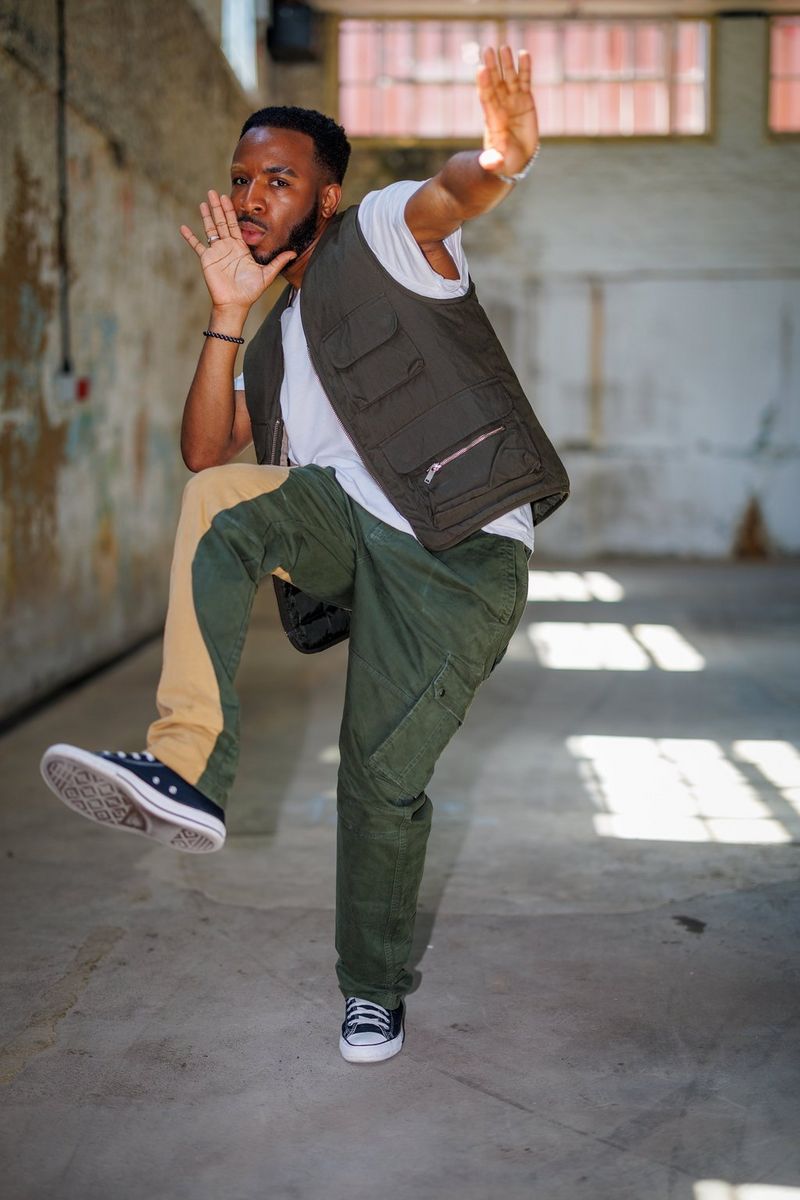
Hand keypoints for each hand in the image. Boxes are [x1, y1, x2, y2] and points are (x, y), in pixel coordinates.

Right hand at [179, 190, 295, 312]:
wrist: (235, 303)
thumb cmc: (250, 291)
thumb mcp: (267, 274)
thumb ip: (278, 262)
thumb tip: (294, 253)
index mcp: (240, 247)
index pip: (234, 224)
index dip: (230, 210)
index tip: (226, 197)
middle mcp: (227, 246)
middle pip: (221, 222)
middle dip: (217, 207)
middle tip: (213, 192)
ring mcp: (216, 252)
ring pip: (210, 229)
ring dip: (206, 216)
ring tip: (203, 202)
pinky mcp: (207, 259)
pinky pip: (197, 245)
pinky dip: (190, 237)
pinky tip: (183, 227)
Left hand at [476, 46, 538, 178]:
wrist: (517, 160)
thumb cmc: (505, 162)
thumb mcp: (498, 164)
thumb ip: (493, 162)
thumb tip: (490, 165)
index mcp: (492, 120)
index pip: (487, 99)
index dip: (485, 85)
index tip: (481, 70)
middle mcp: (501, 107)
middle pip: (495, 83)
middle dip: (492, 67)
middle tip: (487, 50)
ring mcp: (513, 101)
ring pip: (509, 79)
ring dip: (506, 64)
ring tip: (504, 47)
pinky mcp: (525, 100)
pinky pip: (525, 81)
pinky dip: (525, 68)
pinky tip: (524, 53)